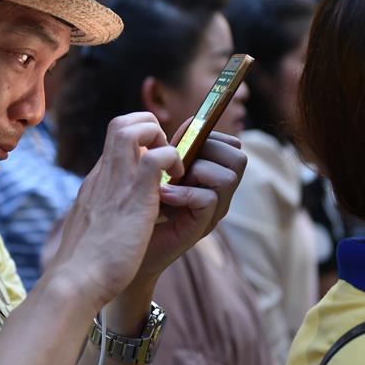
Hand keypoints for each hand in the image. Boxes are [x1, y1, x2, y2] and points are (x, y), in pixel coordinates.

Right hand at [50, 112, 182, 307]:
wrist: (75, 281)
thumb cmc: (83, 266)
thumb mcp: (89, 229)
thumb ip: (98, 215)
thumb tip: (103, 217)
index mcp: (95, 183)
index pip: (113, 141)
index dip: (137, 139)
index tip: (153, 160)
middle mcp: (103, 175)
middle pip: (120, 123)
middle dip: (148, 127)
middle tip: (164, 156)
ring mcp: (117, 182)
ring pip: (134, 128)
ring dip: (159, 138)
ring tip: (172, 166)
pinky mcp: (135, 195)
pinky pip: (157, 157)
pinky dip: (172, 160)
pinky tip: (177, 183)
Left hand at [138, 126, 246, 279]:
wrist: (127, 244)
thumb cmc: (141, 205)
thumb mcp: (159, 170)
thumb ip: (176, 148)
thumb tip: (192, 121)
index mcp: (211, 175)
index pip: (232, 145)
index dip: (209, 137)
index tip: (181, 142)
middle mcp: (218, 193)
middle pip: (237, 158)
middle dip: (206, 152)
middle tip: (178, 165)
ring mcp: (213, 211)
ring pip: (227, 177)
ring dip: (197, 172)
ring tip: (170, 181)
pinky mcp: (201, 226)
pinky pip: (208, 199)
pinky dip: (183, 192)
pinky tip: (162, 195)